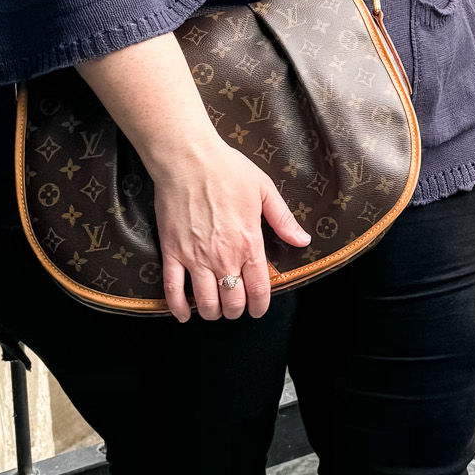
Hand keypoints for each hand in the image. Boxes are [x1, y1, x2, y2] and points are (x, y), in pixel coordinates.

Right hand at [151, 135, 310, 323]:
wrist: (189, 159)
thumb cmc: (227, 170)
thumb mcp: (265, 191)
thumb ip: (283, 220)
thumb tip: (302, 240)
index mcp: (249, 242)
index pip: (259, 288)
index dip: (260, 306)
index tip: (258, 310)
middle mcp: (224, 256)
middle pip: (233, 301)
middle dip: (236, 310)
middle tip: (236, 308)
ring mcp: (195, 257)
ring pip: (206, 301)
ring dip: (212, 312)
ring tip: (215, 311)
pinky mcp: (172, 252)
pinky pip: (173, 289)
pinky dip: (179, 307)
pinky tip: (185, 314)